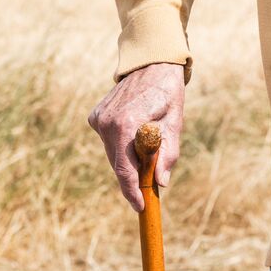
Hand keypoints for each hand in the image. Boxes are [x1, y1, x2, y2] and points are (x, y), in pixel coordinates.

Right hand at [87, 62, 185, 211]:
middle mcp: (107, 122)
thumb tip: (161, 182)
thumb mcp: (174, 123)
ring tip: (146, 148)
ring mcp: (98, 119)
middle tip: (149, 185)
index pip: (125, 168)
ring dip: (128, 159)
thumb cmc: (167, 92)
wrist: (151, 63)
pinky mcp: (95, 117)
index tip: (140, 207)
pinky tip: (134, 132)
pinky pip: (109, 142)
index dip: (132, 191)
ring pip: (113, 154)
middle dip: (133, 177)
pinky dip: (121, 146)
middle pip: (118, 164)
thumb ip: (167, 154)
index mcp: (126, 124)